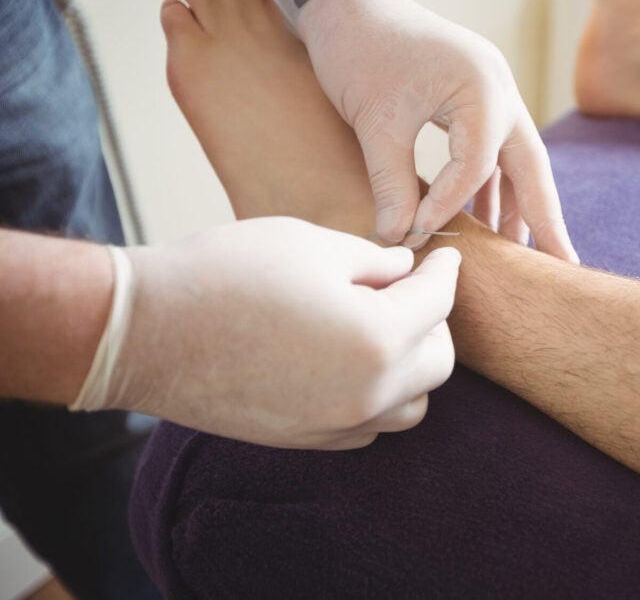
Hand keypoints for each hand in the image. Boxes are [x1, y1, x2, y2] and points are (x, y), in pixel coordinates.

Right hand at [88, 217, 459, 449]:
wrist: (146, 331)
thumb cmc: (225, 273)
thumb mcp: (311, 244)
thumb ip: (374, 262)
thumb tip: (405, 272)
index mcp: (377, 338)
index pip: (438, 304)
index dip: (446, 273)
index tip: (444, 259)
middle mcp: (367, 394)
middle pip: (438, 362)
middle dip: (434, 321)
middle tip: (412, 291)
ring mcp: (337, 425)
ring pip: (411, 405)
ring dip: (411, 367)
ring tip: (385, 329)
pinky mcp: (307, 441)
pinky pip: (370, 426)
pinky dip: (378, 397)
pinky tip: (353, 363)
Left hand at [296, 0, 577, 261]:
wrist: (348, 3)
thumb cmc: (359, 50)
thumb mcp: (374, 120)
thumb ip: (393, 183)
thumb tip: (401, 239)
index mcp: (482, 87)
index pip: (478, 165)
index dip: (450, 205)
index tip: (417, 233)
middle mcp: (500, 89)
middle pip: (532, 166)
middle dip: (545, 218)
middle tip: (561, 265)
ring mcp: (493, 93)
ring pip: (517, 161)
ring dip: (518, 205)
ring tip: (520, 256)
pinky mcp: (477, 100)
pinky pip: (494, 151)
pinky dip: (491, 185)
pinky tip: (486, 220)